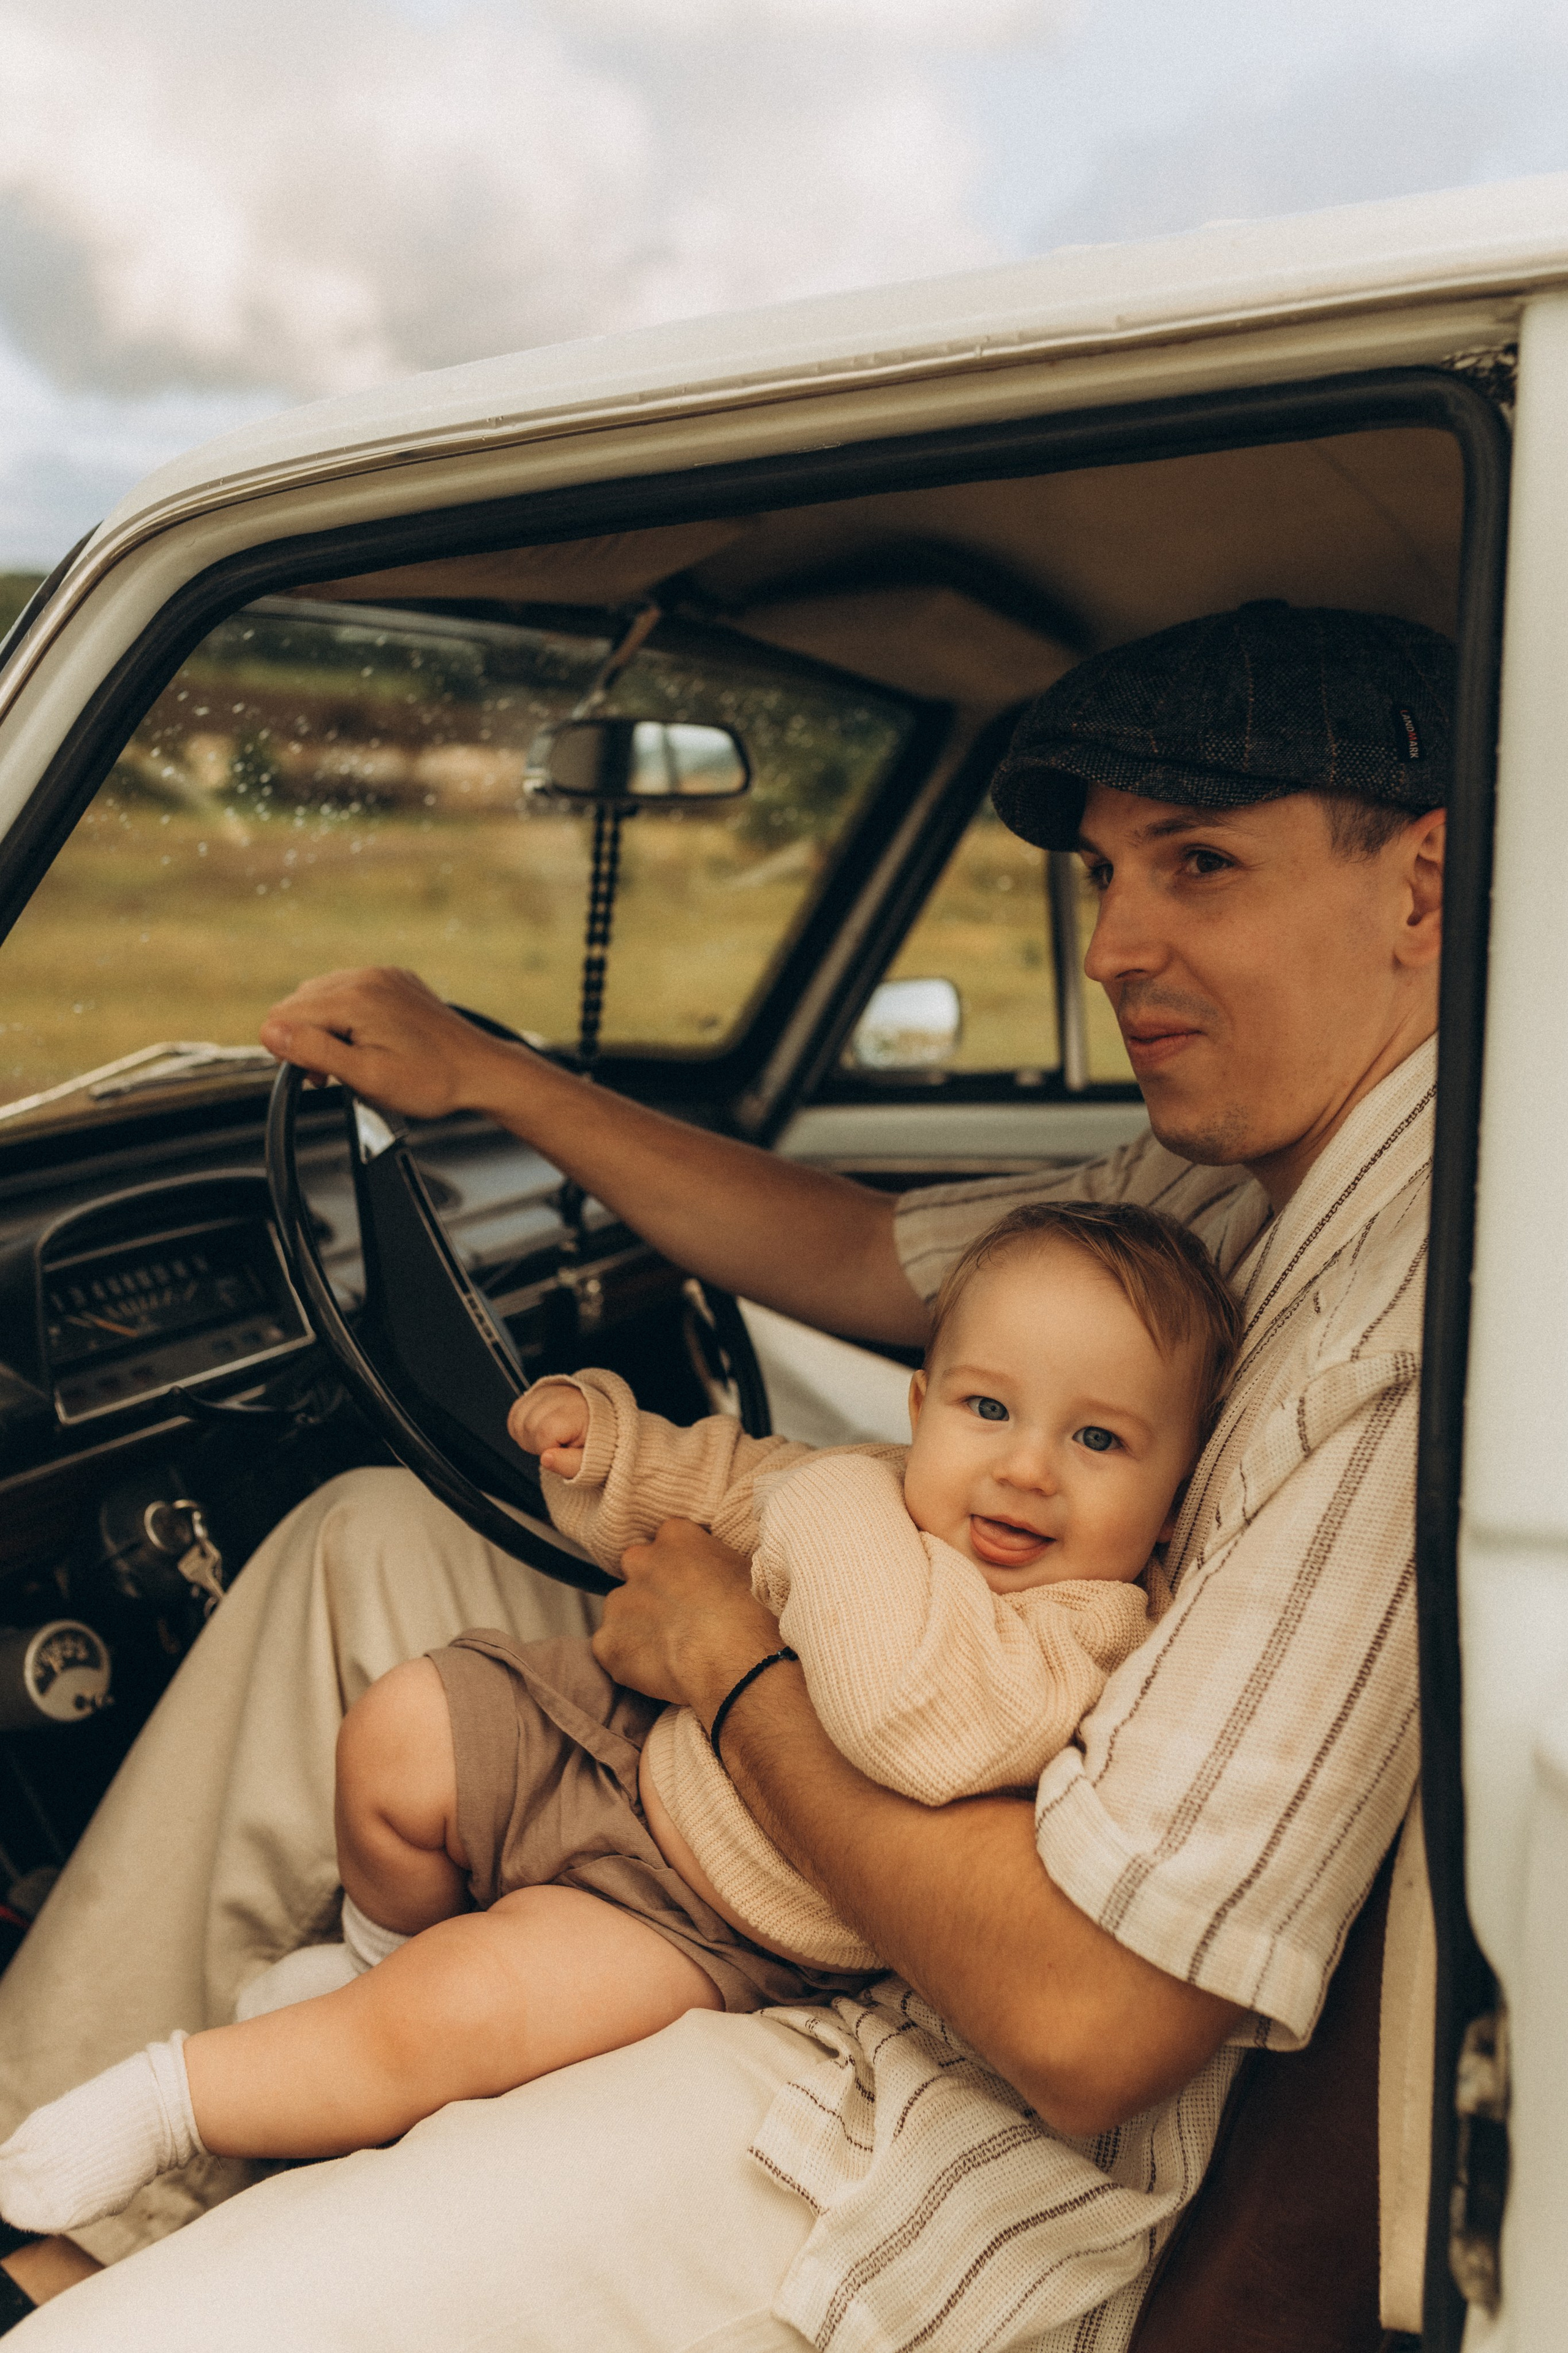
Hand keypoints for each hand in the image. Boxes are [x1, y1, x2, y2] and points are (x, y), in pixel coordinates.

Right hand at [259, 967, 528, 1119]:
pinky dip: (349, 1018)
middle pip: (300, 1003)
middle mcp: (367, 977)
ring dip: (326, 1029)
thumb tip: (271, 1033)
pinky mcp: (397, 982)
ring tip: (352, 1061)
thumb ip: (314, 1051)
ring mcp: (384, 976)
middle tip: (334, 1075)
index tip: (316, 1077)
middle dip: (307, 1039)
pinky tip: (368, 1043)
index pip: (285, 1015)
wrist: (482, 1071)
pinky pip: (352, 992)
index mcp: (355, 997)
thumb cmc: (432, 1080)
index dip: (290, 1051)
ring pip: (323, 997)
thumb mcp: (366, 1076)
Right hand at [508, 1387, 589, 1475]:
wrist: (603, 1423)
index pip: (542, 1433)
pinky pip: (516, 1411)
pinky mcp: (539, 1391)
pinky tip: (539, 1431)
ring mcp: (549, 1390)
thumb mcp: (589, 1461)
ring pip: (518, 1418)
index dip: (547, 1450)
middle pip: (527, 1425)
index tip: (563, 1450)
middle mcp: (562, 1396)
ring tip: (549, 1439)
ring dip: (527, 1436)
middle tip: (557, 1446)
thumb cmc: (595, 1443)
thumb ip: (568, 1464)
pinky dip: (522, 1426)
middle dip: (536, 1444)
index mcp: (576, 1413)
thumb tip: (545, 1459)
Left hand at [591, 1520, 780, 1715]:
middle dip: (652, 1591)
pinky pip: (612, 1651)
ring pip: (622, 1612)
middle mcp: (641, 1561)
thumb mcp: (745, 1570)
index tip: (693, 1588)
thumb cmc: (754, 1616)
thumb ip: (714, 1565)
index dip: (681, 1569)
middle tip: (679, 1619)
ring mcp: (620, 1602)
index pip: (668, 1542)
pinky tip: (659, 1673)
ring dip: (639, 1628)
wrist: (738, 1661)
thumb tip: (713, 1580)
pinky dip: (629, 1663)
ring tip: (671, 1652)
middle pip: (637, 1571)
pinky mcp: (607, 1643)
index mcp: (676, 1536)